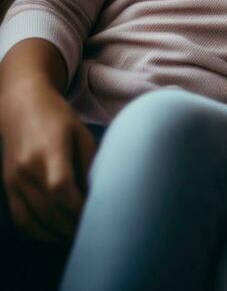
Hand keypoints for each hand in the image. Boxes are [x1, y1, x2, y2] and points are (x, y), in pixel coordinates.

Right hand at [0, 77, 95, 243]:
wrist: (21, 107)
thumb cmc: (58, 118)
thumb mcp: (80, 132)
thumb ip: (89, 161)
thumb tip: (100, 191)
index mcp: (49, 150)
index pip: (61, 187)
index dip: (78, 206)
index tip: (96, 215)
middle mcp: (27, 168)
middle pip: (48, 208)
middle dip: (71, 225)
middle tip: (92, 232)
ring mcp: (14, 180)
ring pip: (33, 218)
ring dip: (55, 233)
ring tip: (76, 237)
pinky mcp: (8, 187)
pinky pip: (20, 218)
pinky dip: (36, 231)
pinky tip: (53, 234)